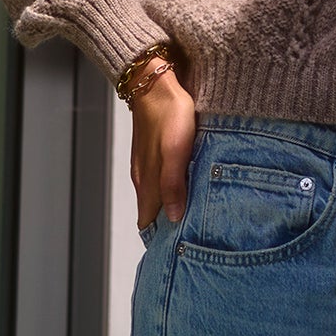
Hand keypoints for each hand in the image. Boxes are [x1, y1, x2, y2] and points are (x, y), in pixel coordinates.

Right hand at [130, 66, 195, 229]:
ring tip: (191, 221)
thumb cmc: (168, 115)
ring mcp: (148, 163)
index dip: (159, 238)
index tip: (173, 253)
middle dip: (167, 227)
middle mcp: (144, 176)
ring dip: (171, 207)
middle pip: (153, 210)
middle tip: (188, 241)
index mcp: (147, 181)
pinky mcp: (155, 150)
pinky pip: (163, 178)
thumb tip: (173, 218)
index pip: (148, 220)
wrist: (156, 82)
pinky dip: (173, 190)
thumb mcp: (174, 152)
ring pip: (158, 194)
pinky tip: (186, 189)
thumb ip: (172, 185)